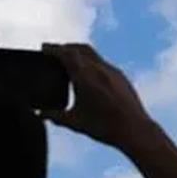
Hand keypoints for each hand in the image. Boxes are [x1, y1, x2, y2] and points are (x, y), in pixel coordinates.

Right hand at [40, 43, 157, 150]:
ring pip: (94, 55)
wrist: (135, 129)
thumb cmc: (104, 127)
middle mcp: (100, 69)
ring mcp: (113, 72)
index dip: (53, 49)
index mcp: (85, 76)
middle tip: (54, 52)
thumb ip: (55, 116)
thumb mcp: (75, 122)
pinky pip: (104, 63)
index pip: (66, 54)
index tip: (44, 48)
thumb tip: (40, 114)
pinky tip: (90, 72)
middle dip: (66, 48)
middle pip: (80, 49)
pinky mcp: (122, 78)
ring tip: (70, 60)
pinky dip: (92, 61)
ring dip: (80, 53)